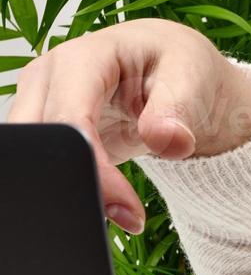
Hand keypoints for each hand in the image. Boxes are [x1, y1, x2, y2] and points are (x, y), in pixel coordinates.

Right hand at [7, 19, 250, 232]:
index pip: (71, 118)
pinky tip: (111, 205)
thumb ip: (178, 109)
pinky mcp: (50, 132)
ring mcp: (44, 105)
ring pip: (33, 158)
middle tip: (128, 217)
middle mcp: (51, 78)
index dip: (94, 167)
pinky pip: (47, 166)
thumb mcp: (192, 77)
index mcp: (84, 57)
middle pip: (38, 142)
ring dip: (74, 192)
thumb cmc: (182, 67)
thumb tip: (166, 139)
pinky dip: (74, 190)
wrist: (176, 77)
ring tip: (124, 212)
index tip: (128, 207)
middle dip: (78, 186)